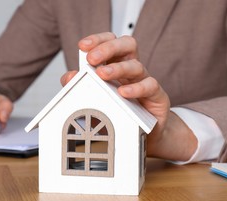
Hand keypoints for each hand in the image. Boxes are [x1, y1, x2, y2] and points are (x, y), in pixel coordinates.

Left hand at [61, 32, 196, 160]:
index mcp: (117, 64)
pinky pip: (150, 86)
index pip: (111, 42)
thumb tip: (68, 77)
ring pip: (136, 66)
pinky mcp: (157, 96)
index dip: (98, 40)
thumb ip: (80, 86)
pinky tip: (123, 92)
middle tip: (92, 58)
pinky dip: (136, 88)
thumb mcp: (97, 99)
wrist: (144, 134)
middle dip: (108, 48)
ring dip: (118, 68)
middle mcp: (132, 70)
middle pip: (127, 45)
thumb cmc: (120, 113)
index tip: (82, 45)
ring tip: (102, 75)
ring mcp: (145, 81)